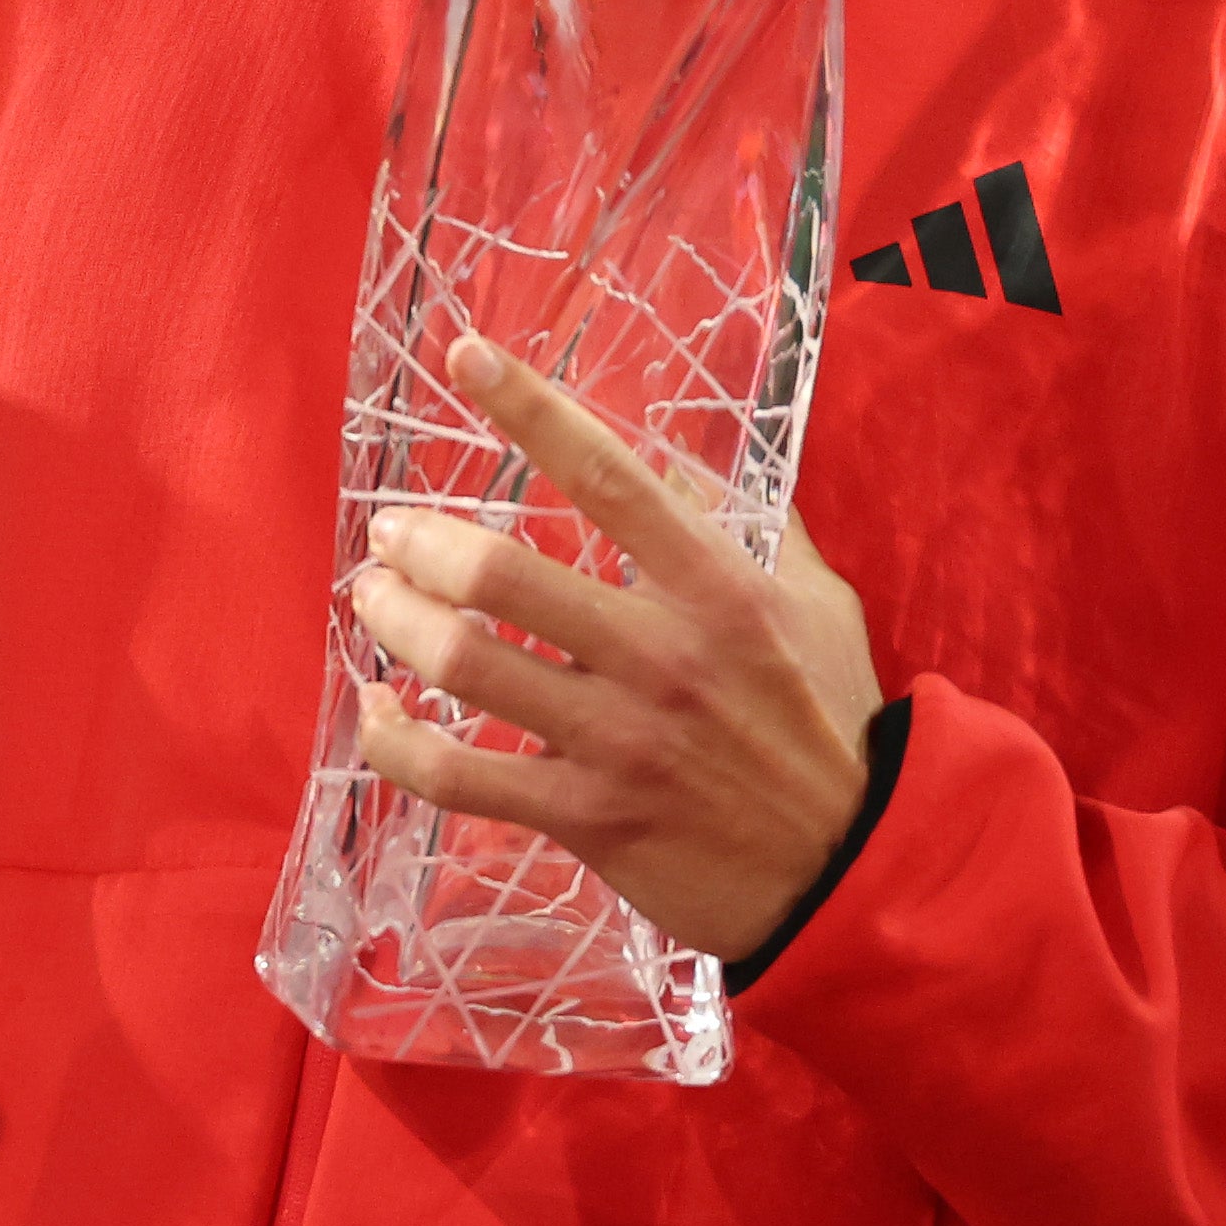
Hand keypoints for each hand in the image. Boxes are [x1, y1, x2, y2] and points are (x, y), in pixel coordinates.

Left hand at [349, 334, 882, 965]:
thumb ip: (751, 525)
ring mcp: (618, 741)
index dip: (530, 408)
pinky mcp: (586, 817)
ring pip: (465, 665)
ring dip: (395, 621)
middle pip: (503, 576)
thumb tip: (681, 456)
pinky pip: (458, 778)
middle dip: (421, 542)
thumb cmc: (829, 727)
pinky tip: (376, 713)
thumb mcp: (815, 607)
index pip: (609, 476)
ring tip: (373, 597)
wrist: (851, 872)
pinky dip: (395, 743)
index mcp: (717, 590)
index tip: (464, 354)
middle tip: (390, 531)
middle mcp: (660, 656)